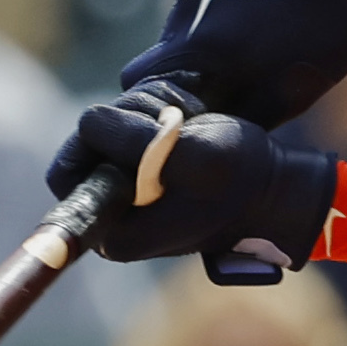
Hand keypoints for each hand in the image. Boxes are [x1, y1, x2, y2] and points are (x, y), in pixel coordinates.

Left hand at [50, 90, 337, 276]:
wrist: (278, 189)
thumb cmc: (240, 178)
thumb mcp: (190, 156)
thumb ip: (134, 142)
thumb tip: (89, 122)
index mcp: (114, 233)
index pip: (68, 173)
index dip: (97, 137)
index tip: (141, 126)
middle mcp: (113, 220)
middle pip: (86, 146)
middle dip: (126, 120)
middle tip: (171, 117)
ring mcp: (127, 197)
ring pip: (108, 131)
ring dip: (145, 112)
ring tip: (187, 120)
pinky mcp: (143, 175)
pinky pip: (128, 129)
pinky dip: (154, 114)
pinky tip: (187, 119)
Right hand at [117, 0, 346, 128]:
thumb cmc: (325, 33)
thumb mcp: (290, 92)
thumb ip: (242, 113)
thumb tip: (212, 135)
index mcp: (202, 45)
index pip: (139, 80)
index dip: (152, 103)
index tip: (177, 116)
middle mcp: (188, 12)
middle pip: (158, 58)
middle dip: (178, 80)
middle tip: (216, 93)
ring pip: (178, 33)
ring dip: (199, 52)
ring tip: (241, 57)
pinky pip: (195, 10)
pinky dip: (210, 26)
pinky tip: (247, 26)